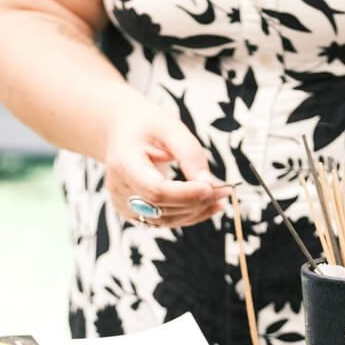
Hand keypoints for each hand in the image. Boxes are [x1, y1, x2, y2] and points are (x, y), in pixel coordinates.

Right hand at [105, 99, 223, 227]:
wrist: (119, 130)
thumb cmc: (143, 124)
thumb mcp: (169, 126)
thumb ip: (189, 153)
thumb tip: (208, 183)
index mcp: (124, 163)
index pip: (154, 190)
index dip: (184, 194)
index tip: (212, 187)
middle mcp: (119, 188)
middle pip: (161, 208)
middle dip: (196, 202)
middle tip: (224, 189)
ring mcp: (123, 203)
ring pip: (164, 220)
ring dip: (195, 212)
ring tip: (220, 197)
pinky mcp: (132, 211)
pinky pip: (163, 220)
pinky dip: (188, 215)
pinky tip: (208, 206)